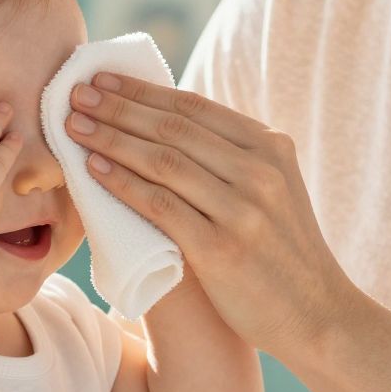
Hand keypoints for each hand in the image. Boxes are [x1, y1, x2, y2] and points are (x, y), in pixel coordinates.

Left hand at [62, 75, 355, 359]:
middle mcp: (260, 171)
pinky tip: (94, 169)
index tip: (102, 77)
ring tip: (74, 125)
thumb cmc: (281, 254)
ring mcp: (243, 210)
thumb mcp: (273, 190)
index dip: (143, 90)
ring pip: (162, 161)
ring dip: (111, 138)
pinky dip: (123, 183)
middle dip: (118, 106)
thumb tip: (168, 124)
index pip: (194, 107)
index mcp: (271, 147)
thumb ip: (233, 158)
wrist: (316, 314)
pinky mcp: (222, 249)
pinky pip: (160, 206)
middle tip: (75, 92)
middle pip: (173, 128)